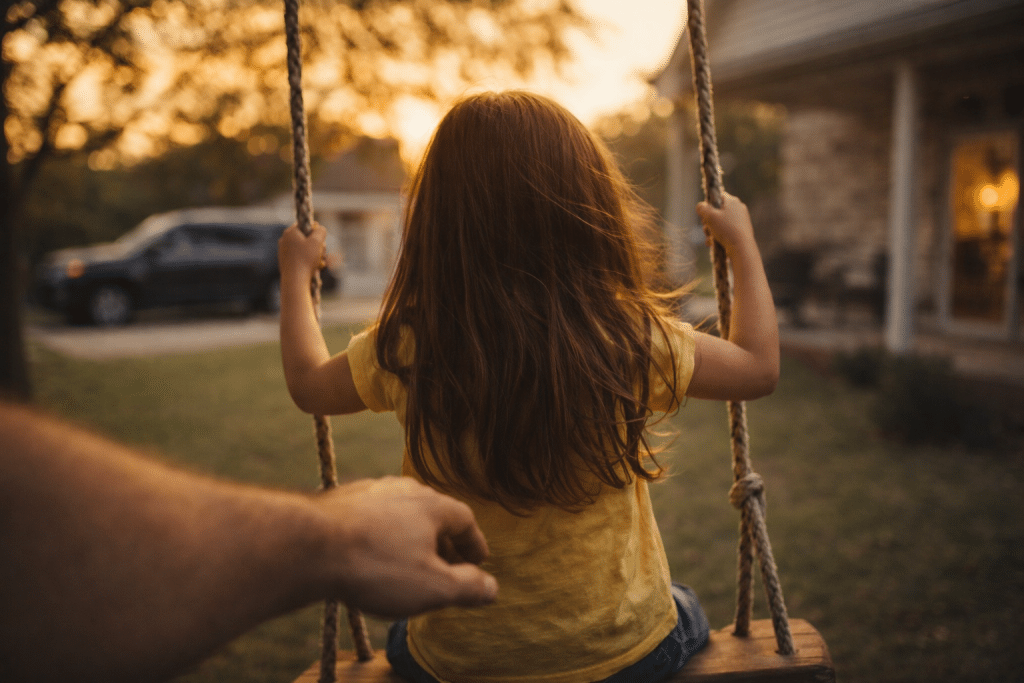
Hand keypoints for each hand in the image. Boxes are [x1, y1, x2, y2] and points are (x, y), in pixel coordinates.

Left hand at [278, 222, 326, 281]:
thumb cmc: (306, 259)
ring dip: (315, 254)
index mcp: (290, 232)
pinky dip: (308, 261)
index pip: (305, 225)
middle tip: (322, 252)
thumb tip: (319, 228)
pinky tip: (314, 268)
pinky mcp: (286, 262)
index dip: (315, 231)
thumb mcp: (317, 241)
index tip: (321, 240)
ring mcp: (284, 252)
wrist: (295, 281)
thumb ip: (320, 231)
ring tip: (320, 262)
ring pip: (304, 249)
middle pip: (306, 238)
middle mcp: (284, 240)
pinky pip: (300, 258)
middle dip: (317, 245)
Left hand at [314, 477, 497, 617]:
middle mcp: (403, 489)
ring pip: (400, 516)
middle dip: (443, 542)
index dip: (473, 544)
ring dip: (410, 538)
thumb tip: (492, 588)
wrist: (308, 545)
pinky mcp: (340, 502)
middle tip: (447, 568)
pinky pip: (372, 520)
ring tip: (409, 564)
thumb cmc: (375, 566)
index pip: (465, 520)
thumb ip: (467, 588)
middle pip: (433, 515)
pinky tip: (372, 558)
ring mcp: (369, 492)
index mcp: (432, 505)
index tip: (479, 562)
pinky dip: (381, 538)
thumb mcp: (432, 587)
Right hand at [696, 193, 753, 253]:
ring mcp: (741, 221)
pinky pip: (726, 231)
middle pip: (717, 211)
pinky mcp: (741, 231)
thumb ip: (702, 208)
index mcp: (733, 201)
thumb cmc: (726, 229)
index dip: (709, 204)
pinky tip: (713, 244)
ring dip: (711, 231)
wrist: (741, 247)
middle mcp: (738, 209)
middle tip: (706, 227)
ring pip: (720, 223)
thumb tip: (700, 206)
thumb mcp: (710, 216)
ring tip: (709, 239)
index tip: (704, 214)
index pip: (718, 196)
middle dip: (708, 221)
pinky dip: (718, 237)